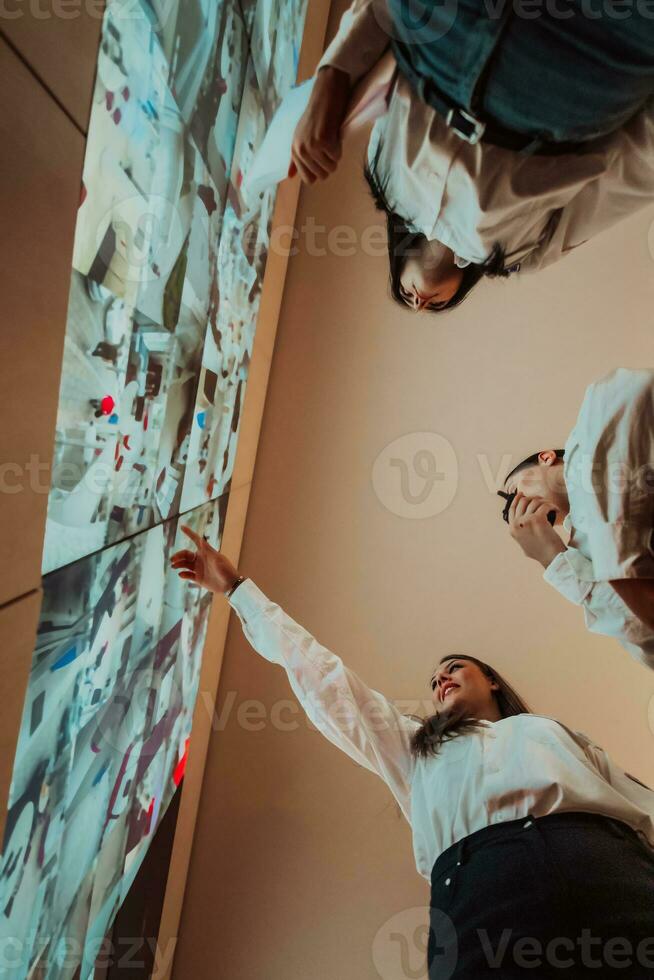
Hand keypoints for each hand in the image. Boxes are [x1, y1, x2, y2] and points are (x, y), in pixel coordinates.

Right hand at [171, 525, 240, 592]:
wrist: (230, 585)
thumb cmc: (226, 570)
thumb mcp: (217, 559)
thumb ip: (208, 551)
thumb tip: (200, 539)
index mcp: (206, 552)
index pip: (195, 540)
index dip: (189, 533)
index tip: (181, 526)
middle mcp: (201, 559)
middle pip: (186, 554)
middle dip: (178, 555)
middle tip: (172, 560)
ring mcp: (199, 568)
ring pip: (184, 564)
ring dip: (178, 564)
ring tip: (173, 566)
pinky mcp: (199, 578)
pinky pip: (188, 575)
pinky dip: (183, 574)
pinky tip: (181, 574)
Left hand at [289, 66, 350, 183]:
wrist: (325, 96)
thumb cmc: (316, 117)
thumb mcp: (300, 138)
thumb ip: (295, 159)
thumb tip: (289, 176)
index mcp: (295, 151)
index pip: (308, 179)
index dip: (319, 172)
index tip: (322, 160)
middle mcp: (301, 150)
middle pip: (322, 175)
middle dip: (329, 164)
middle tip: (328, 147)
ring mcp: (312, 146)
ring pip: (331, 168)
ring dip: (335, 156)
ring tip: (331, 140)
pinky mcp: (324, 140)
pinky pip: (337, 156)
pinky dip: (339, 148)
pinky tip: (335, 135)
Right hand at [507, 493, 566, 567]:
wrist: (550, 557)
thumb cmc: (541, 552)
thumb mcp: (524, 542)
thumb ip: (521, 531)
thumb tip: (523, 520)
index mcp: (512, 529)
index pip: (512, 509)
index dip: (517, 499)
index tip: (522, 494)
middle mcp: (517, 524)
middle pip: (522, 502)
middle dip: (533, 499)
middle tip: (541, 501)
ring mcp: (526, 521)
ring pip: (534, 502)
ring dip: (544, 502)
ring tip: (551, 507)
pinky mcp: (537, 519)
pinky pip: (544, 506)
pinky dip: (551, 506)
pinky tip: (556, 510)